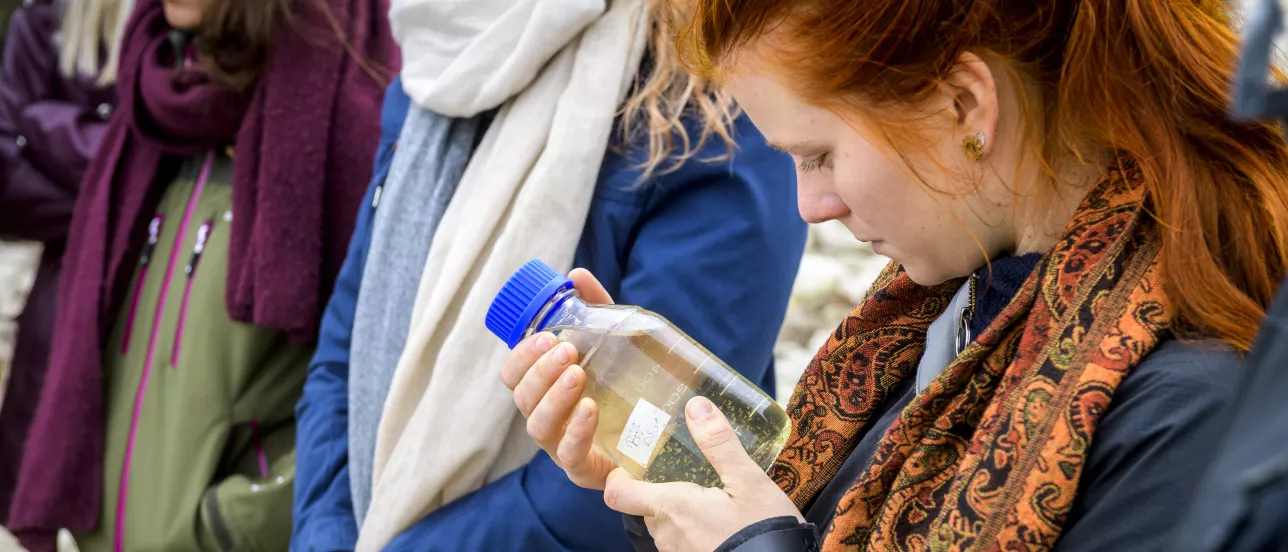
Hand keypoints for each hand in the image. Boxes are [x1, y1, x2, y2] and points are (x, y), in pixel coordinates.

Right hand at [500, 268, 616, 489]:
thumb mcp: (618, 342)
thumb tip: (575, 275)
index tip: (546, 337)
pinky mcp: (585, 469)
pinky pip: (569, 455)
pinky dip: (576, 431)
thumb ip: (596, 309)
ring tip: (577, 374)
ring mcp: (562, 445)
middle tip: (567, 350)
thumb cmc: (629, 384)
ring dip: (554, 398)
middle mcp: (547, 417)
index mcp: (546, 388)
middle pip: (523, 398)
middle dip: (540, 371)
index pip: (514, 374)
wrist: (667, 432)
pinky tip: (590, 409)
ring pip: (538, 426)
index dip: (521, 356)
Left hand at [604, 396, 802, 551]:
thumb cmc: (763, 531)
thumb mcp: (748, 481)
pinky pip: (681, 539)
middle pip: (645, 504)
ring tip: (708, 490)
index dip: (619, 476)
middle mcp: (667, 534)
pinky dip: (693, 525)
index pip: (617, 493)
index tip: (634, 460)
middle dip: (660, 486)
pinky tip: (719, 517)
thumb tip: (696, 406)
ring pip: (665, 523)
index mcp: (672, 507)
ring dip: (679, 507)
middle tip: (683, 466)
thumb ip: (719, 443)